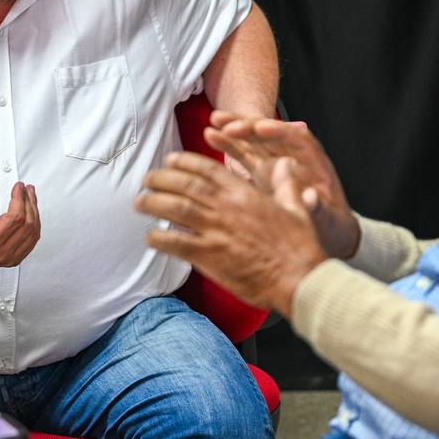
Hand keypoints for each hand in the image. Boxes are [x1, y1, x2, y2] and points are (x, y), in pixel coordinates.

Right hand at [0, 181, 40, 266]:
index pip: (15, 218)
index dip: (20, 199)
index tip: (18, 187)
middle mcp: (0, 253)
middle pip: (28, 225)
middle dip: (29, 203)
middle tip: (26, 189)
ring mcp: (8, 259)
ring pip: (33, 233)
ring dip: (34, 213)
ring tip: (30, 197)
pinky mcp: (12, 259)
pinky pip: (31, 242)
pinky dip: (34, 225)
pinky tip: (31, 213)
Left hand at [135, 151, 326, 315]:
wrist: (297, 277)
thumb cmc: (299, 246)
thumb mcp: (296, 206)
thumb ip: (286, 182)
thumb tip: (285, 164)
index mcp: (244, 193)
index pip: (207, 169)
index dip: (184, 162)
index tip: (169, 160)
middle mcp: (226, 208)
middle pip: (185, 185)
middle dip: (162, 179)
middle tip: (147, 180)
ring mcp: (217, 232)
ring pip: (176, 209)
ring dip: (154, 203)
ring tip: (140, 202)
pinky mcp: (211, 257)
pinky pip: (177, 244)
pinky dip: (160, 239)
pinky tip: (150, 238)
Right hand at [206, 111, 359, 258]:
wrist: (329, 234)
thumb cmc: (332, 225)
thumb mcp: (329, 220)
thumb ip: (319, 207)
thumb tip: (311, 198)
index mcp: (314, 162)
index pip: (297, 139)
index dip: (279, 131)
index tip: (261, 128)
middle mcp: (293, 156)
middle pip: (272, 134)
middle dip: (251, 126)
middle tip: (229, 124)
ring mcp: (276, 162)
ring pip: (255, 140)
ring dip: (235, 129)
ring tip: (214, 121)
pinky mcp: (262, 172)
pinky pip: (244, 154)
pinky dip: (229, 144)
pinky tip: (210, 135)